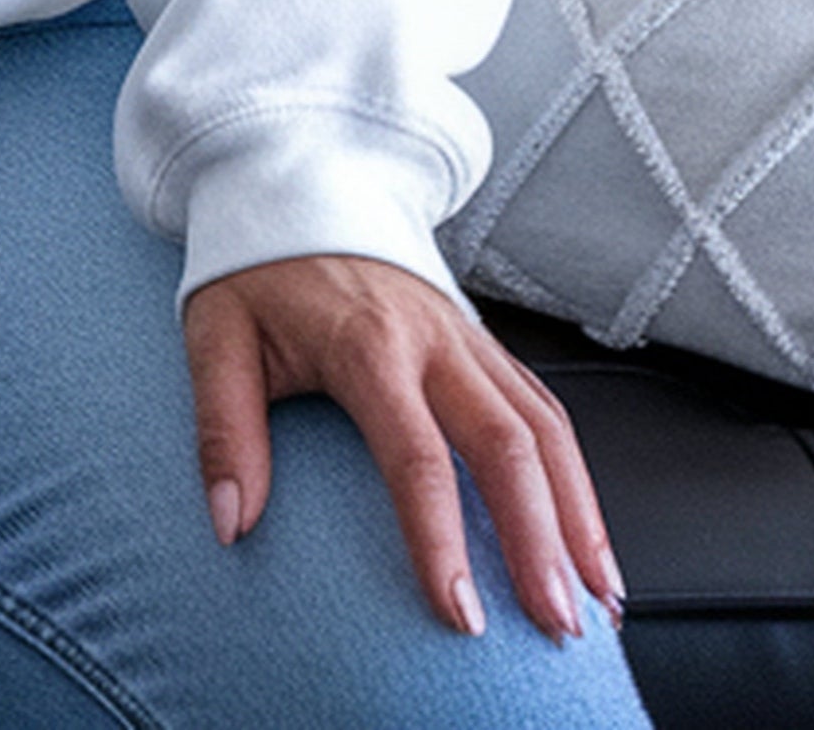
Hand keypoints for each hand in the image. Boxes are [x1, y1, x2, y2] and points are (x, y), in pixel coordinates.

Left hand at [182, 253, 621, 643]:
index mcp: (366, 339)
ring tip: (598, 601)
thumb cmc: (255, 271)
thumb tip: (229, 522)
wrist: (295, 185)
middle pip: (507, 444)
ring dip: (579, 518)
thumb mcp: (215, 334)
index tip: (459, 614)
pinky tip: (588, 541)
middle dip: (540, 542)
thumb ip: (223, 427)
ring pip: (546, 429)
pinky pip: (546, 411)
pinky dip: (577, 480)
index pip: (415, 453)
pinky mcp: (486, 342)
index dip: (440, 539)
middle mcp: (433, 337)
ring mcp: (468, 336)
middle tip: (558, 627)